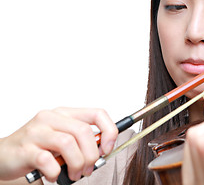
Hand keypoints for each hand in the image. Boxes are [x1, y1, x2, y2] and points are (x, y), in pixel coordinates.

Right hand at [0, 107, 117, 181]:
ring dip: (77, 164)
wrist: (3, 154)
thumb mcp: (62, 137)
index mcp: (64, 113)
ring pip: (68, 143)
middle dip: (92, 155)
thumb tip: (104, 150)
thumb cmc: (36, 146)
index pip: (97, 114)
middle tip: (88, 169)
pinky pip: (48, 160)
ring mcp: (37, 132)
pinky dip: (56, 172)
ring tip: (75, 174)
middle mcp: (51, 118)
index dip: (109, 131)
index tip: (108, 148)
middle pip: (84, 131)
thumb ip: (81, 140)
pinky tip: (54, 175)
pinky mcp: (25, 149)